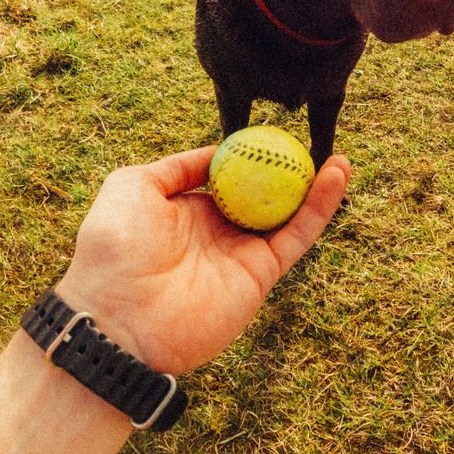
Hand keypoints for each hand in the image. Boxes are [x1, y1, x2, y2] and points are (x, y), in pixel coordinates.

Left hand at [56, 146, 349, 374]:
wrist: (118, 320)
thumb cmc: (114, 249)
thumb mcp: (131, 187)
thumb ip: (176, 167)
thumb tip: (215, 153)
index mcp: (185, 209)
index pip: (226, 175)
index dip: (249, 154)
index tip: (271, 133)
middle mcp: (216, 230)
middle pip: (263, 193)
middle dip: (288, 169)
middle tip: (311, 144)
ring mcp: (240, 253)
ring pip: (288, 213)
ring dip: (315, 186)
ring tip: (338, 158)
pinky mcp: (261, 274)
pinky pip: (296, 236)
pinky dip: (320, 207)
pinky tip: (335, 177)